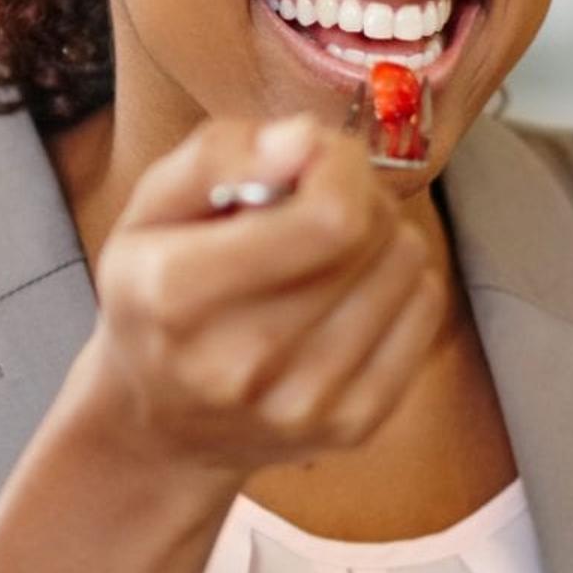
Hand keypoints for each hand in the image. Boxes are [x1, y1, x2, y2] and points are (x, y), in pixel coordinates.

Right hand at [71, 115, 449, 475]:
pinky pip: (425, 309)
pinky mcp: (353, 426)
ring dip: (378, 236)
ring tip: (329, 248)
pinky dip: (399, 282)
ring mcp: (304, 405)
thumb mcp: (148, 212)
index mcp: (176, 295)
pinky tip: (351, 290)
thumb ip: (215, 156)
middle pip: (370, 233)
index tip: (312, 158)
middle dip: (355, 192)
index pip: (328, 217)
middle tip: (316, 201)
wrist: (162, 430)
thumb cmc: (156, 298)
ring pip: (406, 265)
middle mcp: (240, 362)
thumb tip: (305, 142)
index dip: (337, 164)